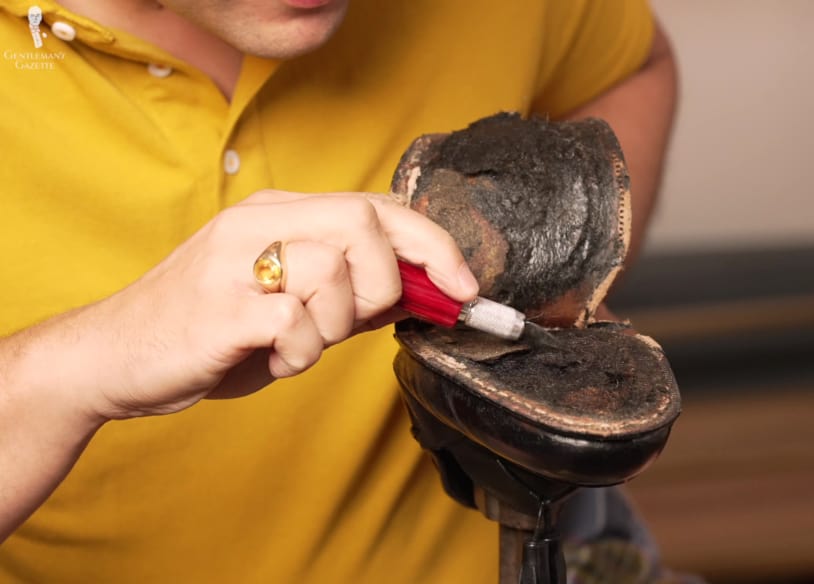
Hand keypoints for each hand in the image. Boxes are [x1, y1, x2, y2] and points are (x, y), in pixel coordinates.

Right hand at [65, 190, 478, 419]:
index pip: (378, 208)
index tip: (464, 287)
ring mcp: (235, 261)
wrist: (113, 357)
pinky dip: (299, 355)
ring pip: (335, 276)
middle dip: (386, 284)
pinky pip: (298, 326)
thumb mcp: (289, 300)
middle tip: (359, 322)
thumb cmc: (213, 329)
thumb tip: (426, 290)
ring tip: (295, 344)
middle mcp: (258, 222)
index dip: (434, 245)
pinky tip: (272, 359)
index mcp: (280, 213)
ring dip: (333, 329)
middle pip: (365, 225)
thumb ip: (353, 289)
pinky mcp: (222, 307)